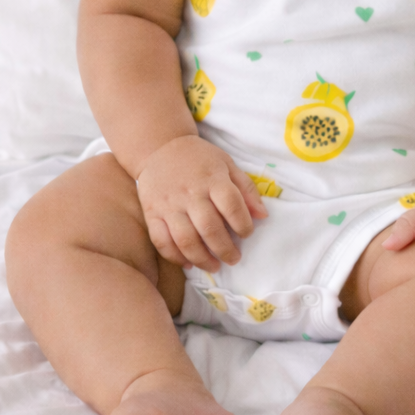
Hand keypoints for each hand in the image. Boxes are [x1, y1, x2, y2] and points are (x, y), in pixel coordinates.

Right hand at [135, 134, 267, 272]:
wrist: (160, 147)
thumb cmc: (199, 158)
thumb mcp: (227, 164)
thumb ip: (246, 189)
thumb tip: (262, 215)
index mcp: (212, 178)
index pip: (231, 205)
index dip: (243, 224)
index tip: (247, 234)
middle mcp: (190, 193)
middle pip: (209, 228)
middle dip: (225, 249)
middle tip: (234, 258)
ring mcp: (169, 205)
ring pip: (185, 240)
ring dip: (202, 259)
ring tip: (215, 266)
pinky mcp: (152, 213)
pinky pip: (161, 241)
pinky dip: (175, 257)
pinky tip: (188, 263)